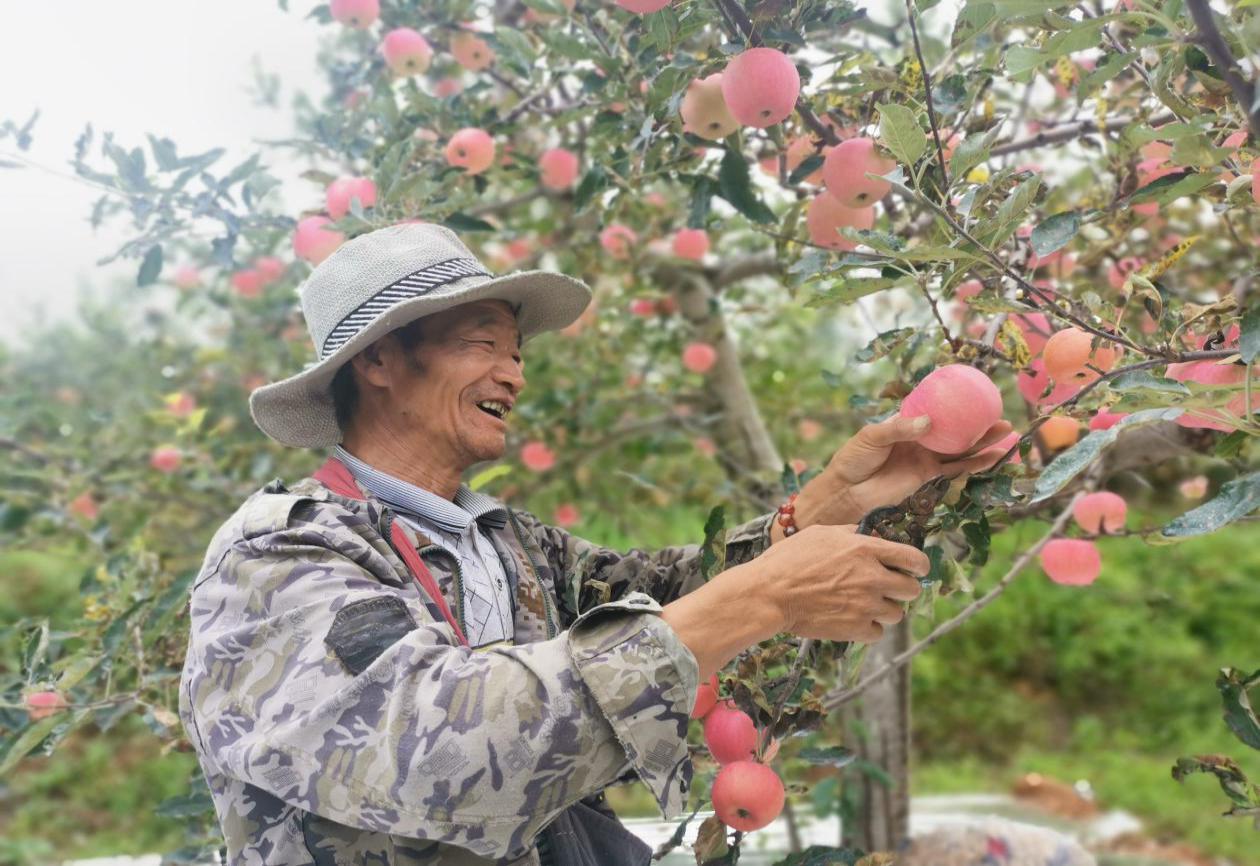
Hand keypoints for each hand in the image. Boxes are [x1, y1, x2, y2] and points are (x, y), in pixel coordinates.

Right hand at [758, 524, 928, 642]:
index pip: (914, 559)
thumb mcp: (821, 533)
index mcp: (866, 550)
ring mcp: (866, 606)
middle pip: (912, 589)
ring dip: (884, 609)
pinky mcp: (856, 630)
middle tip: (886, 588)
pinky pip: (878, 632)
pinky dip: (869, 627)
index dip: (919, 565)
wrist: (769, 594)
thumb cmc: (789, 560)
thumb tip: (870, 535)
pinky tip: (852, 618)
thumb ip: (851, 534)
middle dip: (902, 588)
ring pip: (897, 613)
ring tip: (863, 604)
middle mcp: (872, 578)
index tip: (916, 569)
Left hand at [789, 414, 1012, 531]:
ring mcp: (926, 459)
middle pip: (955, 429)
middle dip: (978, 422)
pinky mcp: (928, 478)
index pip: (934, 410)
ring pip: (961, 448)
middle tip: (1001, 412)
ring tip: (1008, 432)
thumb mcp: (872, 437)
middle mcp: (920, 440)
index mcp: (906, 424)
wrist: (846, 492)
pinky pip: (956, 469)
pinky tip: (994, 457)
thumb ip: (899, 429)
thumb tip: (928, 423)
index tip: (975, 392)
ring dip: (984, 441)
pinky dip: (976, 464)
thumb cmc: (853, 459)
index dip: (953, 403)